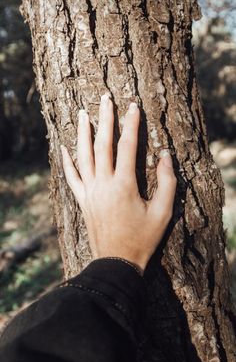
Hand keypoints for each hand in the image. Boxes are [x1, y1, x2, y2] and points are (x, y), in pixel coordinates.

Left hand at [61, 94, 176, 272]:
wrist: (116, 262)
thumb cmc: (142, 239)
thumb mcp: (163, 213)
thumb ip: (167, 182)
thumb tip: (165, 156)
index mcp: (123, 185)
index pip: (127, 146)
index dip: (132, 124)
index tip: (134, 106)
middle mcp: (102, 184)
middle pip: (102, 144)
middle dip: (105, 119)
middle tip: (106, 99)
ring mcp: (89, 192)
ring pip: (83, 156)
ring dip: (83, 133)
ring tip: (82, 114)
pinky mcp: (82, 201)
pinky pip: (71, 177)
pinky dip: (66, 161)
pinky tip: (63, 148)